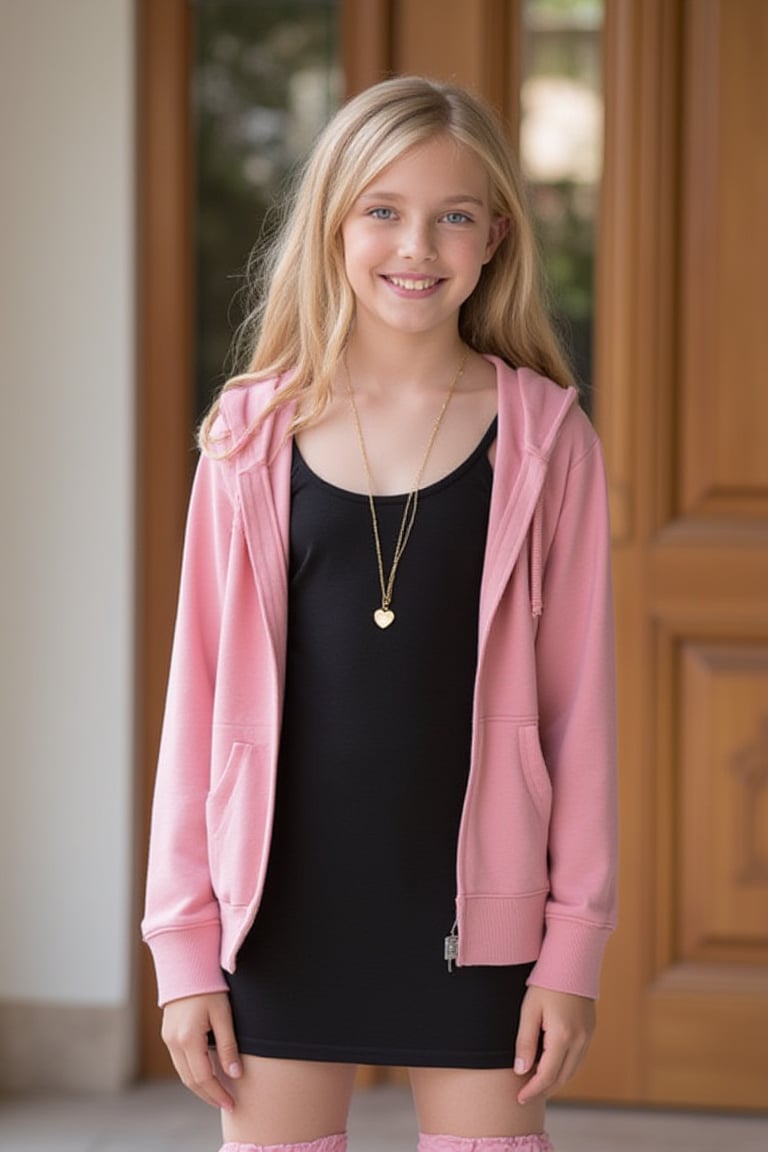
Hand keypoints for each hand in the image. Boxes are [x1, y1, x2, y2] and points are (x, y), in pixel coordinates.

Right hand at [161, 991, 241, 1110]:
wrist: (186, 964)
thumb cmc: (209, 987)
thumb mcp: (223, 1015)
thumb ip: (228, 1046)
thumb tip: (235, 1075)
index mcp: (188, 1038)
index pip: (203, 1078)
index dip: (217, 1094)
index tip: (231, 1104)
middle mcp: (173, 1042)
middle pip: (190, 1080)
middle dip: (209, 1095)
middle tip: (227, 1104)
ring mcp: (168, 1038)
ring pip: (183, 1073)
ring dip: (200, 1087)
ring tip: (218, 1094)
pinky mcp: (168, 1034)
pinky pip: (179, 1062)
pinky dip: (192, 1073)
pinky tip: (206, 1075)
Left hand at [514, 985, 595, 1104]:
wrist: (571, 961)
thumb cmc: (546, 982)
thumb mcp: (529, 1010)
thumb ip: (524, 1042)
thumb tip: (520, 1071)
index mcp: (563, 1036)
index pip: (547, 1075)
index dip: (533, 1090)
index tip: (519, 1098)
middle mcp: (580, 1041)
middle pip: (562, 1078)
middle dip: (544, 1090)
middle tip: (526, 1096)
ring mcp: (588, 1037)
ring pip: (572, 1071)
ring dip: (555, 1082)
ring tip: (537, 1086)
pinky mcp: (590, 1031)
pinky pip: (578, 1059)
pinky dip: (565, 1069)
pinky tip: (552, 1068)